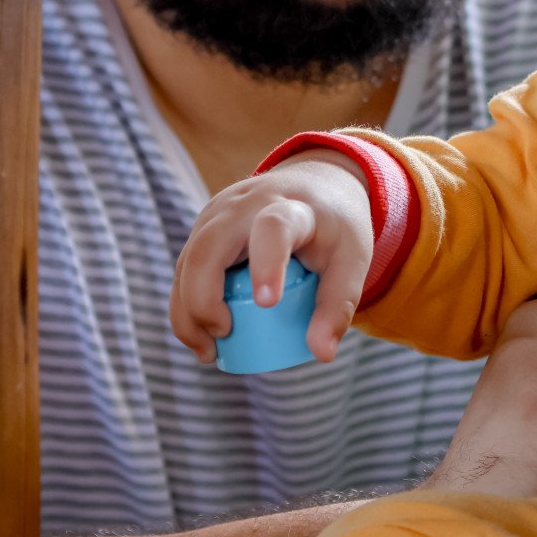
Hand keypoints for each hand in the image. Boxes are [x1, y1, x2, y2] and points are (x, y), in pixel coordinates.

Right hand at [170, 151, 374, 364]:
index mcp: (291, 207)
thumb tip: (321, 354)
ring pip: (186, 261)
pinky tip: (202, 335)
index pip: (273, 228)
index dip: (267, 264)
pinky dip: (185, 304)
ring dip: (187, 311)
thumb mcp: (352, 260)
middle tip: (223, 338)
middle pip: (207, 249)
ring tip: (210, 351)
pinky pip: (184, 266)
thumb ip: (338, 306)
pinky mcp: (204, 225)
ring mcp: (218, 213)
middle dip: (203, 301)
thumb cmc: (334, 226)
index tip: (267, 303)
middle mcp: (246, 205)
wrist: (315, 183)